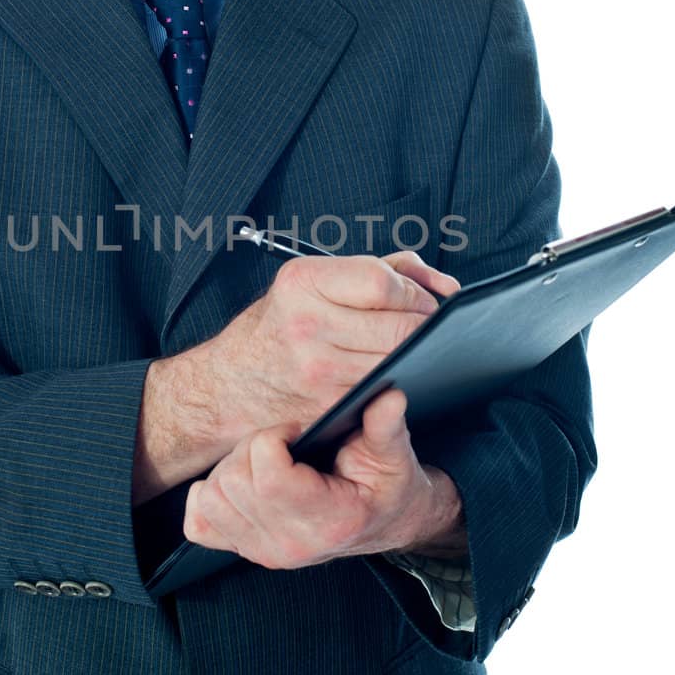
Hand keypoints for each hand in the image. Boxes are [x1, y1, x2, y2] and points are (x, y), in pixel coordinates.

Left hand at [182, 387, 462, 567]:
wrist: (383, 521)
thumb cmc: (386, 486)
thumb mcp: (394, 455)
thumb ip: (386, 426)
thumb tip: (389, 398)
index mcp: (329, 523)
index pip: (268, 478)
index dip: (273, 439)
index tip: (296, 431)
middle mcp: (291, 545)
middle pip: (234, 481)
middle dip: (253, 448)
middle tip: (283, 444)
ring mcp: (264, 553)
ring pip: (211, 498)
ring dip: (231, 468)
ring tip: (266, 461)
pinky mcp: (245, 550)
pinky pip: (198, 524)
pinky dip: (210, 497)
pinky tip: (242, 483)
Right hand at [202, 249, 459, 447]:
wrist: (229, 385)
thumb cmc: (280, 325)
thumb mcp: (315, 281)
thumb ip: (383, 269)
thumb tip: (446, 287)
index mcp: (303, 282)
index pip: (384, 282)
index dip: (415, 291)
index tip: (420, 298)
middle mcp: (308, 325)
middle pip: (402, 327)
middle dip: (426, 325)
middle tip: (426, 325)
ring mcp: (319, 370)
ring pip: (399, 361)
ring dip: (416, 355)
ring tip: (408, 346)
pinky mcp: (330, 405)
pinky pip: (384, 388)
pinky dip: (397, 379)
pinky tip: (391, 371)